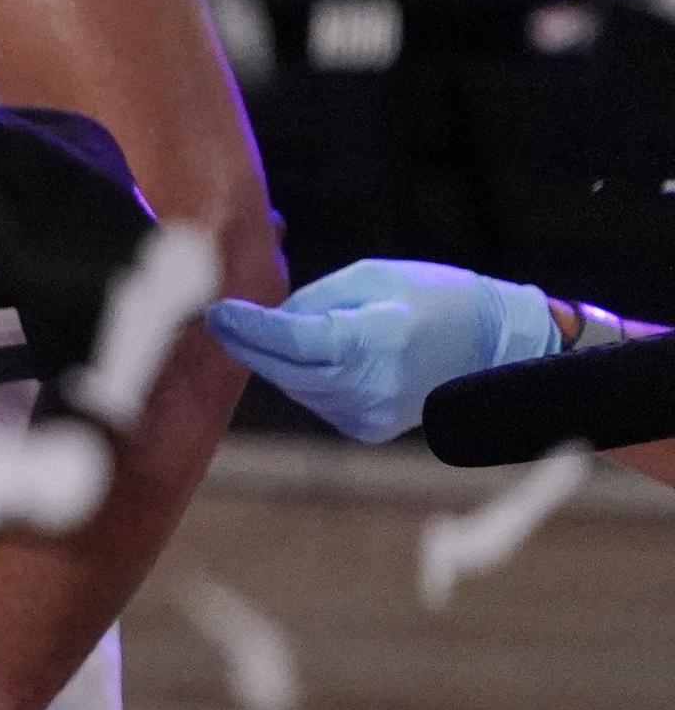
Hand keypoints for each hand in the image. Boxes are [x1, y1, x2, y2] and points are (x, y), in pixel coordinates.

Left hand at [206, 257, 558, 444]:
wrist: (495, 348)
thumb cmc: (435, 297)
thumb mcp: (372, 279)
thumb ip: (311, 302)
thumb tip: (262, 320)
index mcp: (376, 341)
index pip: (294, 341)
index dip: (248, 328)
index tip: (214, 311)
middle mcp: (372, 387)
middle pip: (283, 369)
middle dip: (245, 344)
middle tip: (215, 318)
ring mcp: (369, 415)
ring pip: (293, 385)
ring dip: (272, 359)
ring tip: (262, 328)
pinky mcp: (366, 430)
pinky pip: (313, 398)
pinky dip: (300, 376)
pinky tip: (305, 354)